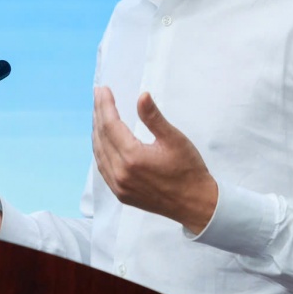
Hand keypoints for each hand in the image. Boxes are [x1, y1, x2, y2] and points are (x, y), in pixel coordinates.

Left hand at [92, 86, 218, 233]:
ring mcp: (119, 186)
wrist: (195, 204)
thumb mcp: (174, 139)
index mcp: (132, 158)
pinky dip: (100, 149)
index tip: (102, 89)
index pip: (110, 125)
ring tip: (99, 112)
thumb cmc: (188, 170)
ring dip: (97, 130)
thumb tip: (142, 95)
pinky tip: (102, 139)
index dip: (105, 105)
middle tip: (99, 95)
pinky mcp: (121, 194)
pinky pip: (103, 167)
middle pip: (101, 136)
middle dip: (98, 113)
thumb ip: (154, 117)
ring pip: (99, 152)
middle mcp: (120, 173)